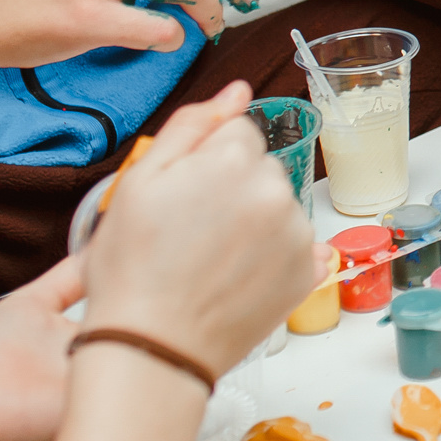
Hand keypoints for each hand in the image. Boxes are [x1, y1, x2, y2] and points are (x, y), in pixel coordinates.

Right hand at [82, 82, 323, 377]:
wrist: (150, 350)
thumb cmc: (132, 269)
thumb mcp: (139, 183)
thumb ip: (192, 125)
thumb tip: (237, 90)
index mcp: (234, 159)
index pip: (235, 132)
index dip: (203, 163)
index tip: (182, 196)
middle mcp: (275, 189)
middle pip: (259, 168)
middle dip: (231, 189)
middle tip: (190, 233)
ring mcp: (296, 232)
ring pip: (277, 206)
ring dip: (252, 223)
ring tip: (209, 261)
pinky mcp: (308, 270)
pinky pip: (295, 246)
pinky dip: (270, 257)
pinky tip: (235, 279)